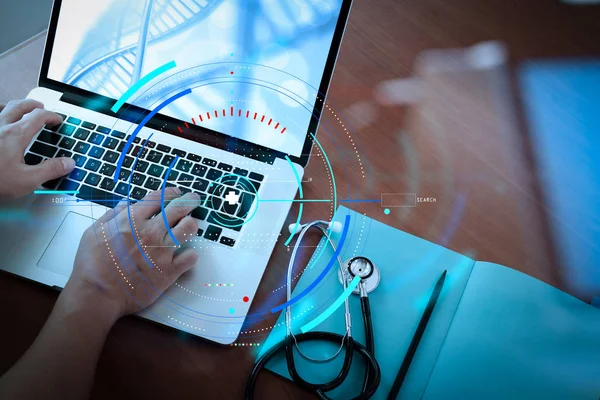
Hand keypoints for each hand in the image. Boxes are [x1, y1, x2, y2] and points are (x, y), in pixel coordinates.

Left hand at [0, 99, 74, 198]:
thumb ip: (50, 170)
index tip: (57, 120)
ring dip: (14, 106)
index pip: (39, 117)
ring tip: (20, 109)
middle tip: (41, 108)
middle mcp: (1, 126)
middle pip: (20, 106)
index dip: (51, 116)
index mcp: (16, 135)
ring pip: (2, 107)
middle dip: (33, 105)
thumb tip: (68, 163)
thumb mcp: (27, 180)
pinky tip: (0, 120)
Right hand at [67, 187, 200, 317]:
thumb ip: (112, 216)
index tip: (176, 193)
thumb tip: (125, 204)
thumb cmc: (92, 263)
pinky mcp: (169, 271)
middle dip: (189, 201)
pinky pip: (190, 257)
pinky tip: (187, 254)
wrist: (97, 293)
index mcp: (133, 219)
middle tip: (193, 200)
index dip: (170, 193)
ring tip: (190, 225)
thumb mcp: (94, 232)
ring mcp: (162, 251)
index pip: (159, 198)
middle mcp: (151, 231)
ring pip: (188, 229)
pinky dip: (191, 254)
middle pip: (179, 208)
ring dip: (191, 224)